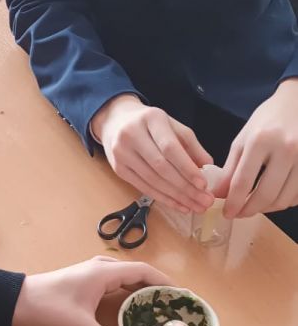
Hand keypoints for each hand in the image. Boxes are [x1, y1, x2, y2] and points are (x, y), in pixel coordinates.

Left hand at [12, 256, 173, 325]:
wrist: (15, 303)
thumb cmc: (47, 309)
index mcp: (103, 272)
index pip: (144, 271)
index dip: (166, 282)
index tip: (183, 298)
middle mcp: (101, 268)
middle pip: (138, 274)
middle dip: (158, 290)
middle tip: (176, 310)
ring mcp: (93, 274)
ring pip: (127, 280)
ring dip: (144, 292)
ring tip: (161, 312)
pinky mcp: (86, 283)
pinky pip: (116, 285)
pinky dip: (129, 295)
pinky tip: (135, 313)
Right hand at [91, 95, 212, 213]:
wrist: (116, 121)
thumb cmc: (150, 124)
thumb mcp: (172, 126)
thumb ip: (191, 144)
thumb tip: (208, 167)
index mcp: (151, 119)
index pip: (170, 148)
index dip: (187, 168)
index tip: (203, 184)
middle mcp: (132, 134)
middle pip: (161, 167)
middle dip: (185, 187)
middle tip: (204, 201)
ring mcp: (122, 152)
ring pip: (152, 180)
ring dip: (176, 197)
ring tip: (195, 206)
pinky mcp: (118, 168)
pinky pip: (143, 187)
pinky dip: (163, 198)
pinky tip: (179, 205)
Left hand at [222, 79, 297, 217]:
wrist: (297, 103)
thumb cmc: (267, 121)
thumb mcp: (244, 139)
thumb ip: (231, 169)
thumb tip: (218, 195)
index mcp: (261, 140)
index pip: (243, 181)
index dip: (233, 202)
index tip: (227, 213)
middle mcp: (286, 150)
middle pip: (266, 195)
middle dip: (250, 210)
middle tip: (240, 214)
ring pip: (284, 199)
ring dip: (267, 209)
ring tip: (255, 206)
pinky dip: (284, 202)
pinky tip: (274, 197)